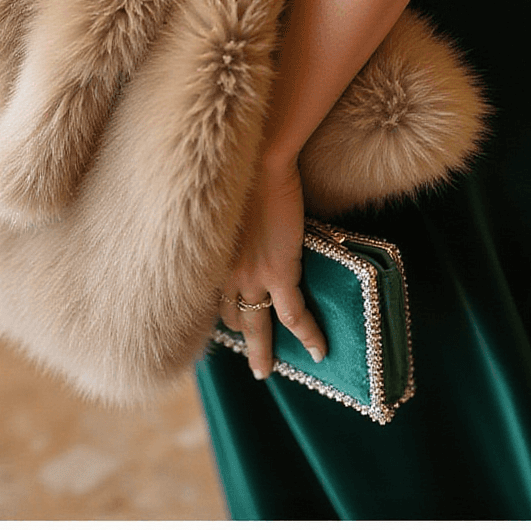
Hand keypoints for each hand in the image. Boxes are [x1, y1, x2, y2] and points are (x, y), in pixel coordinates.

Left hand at [219, 158, 326, 377]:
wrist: (259, 163)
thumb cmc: (243, 174)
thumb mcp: (228, 213)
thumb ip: (235, 233)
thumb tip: (248, 234)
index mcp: (211, 261)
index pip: (213, 301)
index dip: (224, 318)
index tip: (231, 331)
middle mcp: (225, 275)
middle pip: (232, 320)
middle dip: (243, 340)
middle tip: (256, 361)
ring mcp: (251, 277)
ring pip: (255, 327)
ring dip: (263, 348)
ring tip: (272, 365)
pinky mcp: (278, 273)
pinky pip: (294, 316)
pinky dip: (308, 336)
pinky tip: (319, 352)